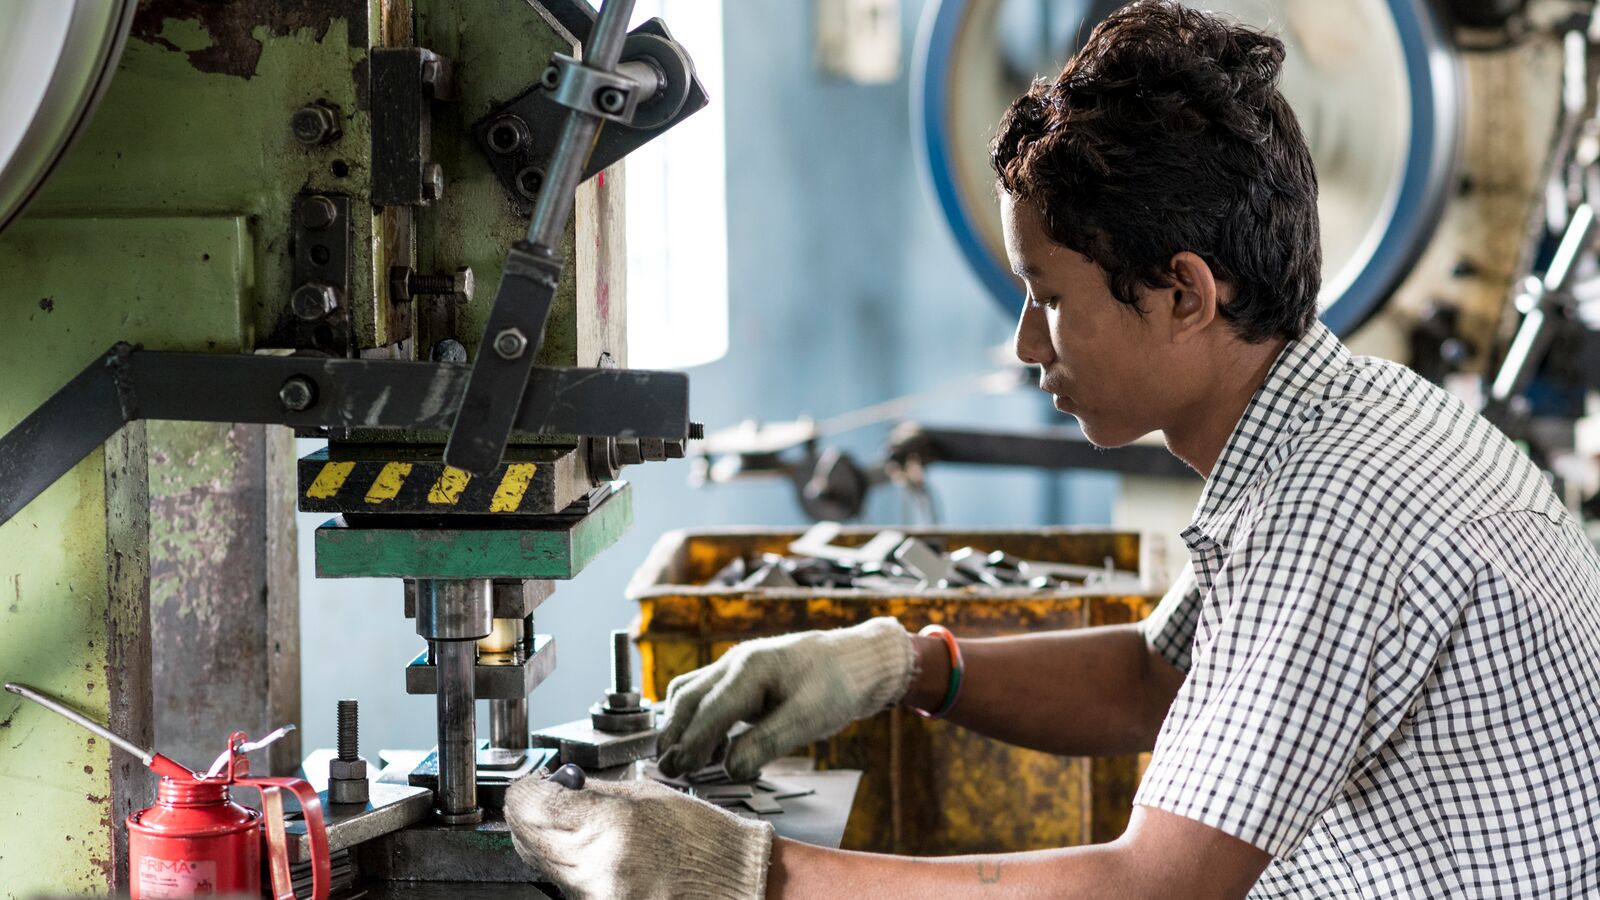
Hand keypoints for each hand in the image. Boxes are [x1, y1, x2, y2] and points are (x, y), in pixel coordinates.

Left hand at [505, 773, 773, 899]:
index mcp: (612, 824)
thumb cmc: (706, 843)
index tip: (529, 784)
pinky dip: (564, 865)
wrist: (734, 887)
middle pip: (529, 837)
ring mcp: (595, 894)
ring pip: (542, 863)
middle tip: (539, 799)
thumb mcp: (650, 797)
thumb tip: (556, 784)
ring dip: (545, 840)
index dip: (526, 790)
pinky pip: (564, 884)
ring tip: (567, 824)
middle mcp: (597, 864)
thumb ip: (596, 792)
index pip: (537, 805)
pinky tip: (585, 850)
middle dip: (529, 815)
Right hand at [656, 617, 915, 779]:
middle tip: (667, 770)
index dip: (691, 744)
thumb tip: (729, 769)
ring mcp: (739, 666)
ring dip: (682, 724)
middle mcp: (736, 661)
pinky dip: (700, 718)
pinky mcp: (747, 677)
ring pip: (693, 692)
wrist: (862, 660)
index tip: (679, 773)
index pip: (708, 710)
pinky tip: (712, 746)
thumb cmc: (840, 684)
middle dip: (675, 734)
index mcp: (750, 667)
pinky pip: (710, 694)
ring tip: (682, 760)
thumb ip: (766, 742)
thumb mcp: (809, 718)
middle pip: (688, 697)